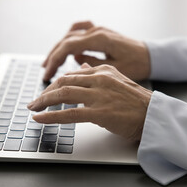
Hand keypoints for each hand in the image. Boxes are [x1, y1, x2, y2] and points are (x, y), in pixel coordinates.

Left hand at [29, 63, 151, 140]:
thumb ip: (98, 74)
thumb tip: (83, 67)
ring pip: (63, 94)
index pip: (72, 74)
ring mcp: (98, 95)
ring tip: (33, 109)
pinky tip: (40, 119)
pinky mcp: (99, 112)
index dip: (56, 84)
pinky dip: (51, 116)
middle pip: (64, 82)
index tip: (47, 92)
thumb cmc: (137, 102)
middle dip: (46, 92)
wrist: (153, 115)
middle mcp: (99, 79)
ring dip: (44, 101)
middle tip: (34, 102)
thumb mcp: (117, 81)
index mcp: (103, 71)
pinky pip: (69, 113)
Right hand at [42, 21, 150, 81]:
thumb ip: (93, 64)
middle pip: (66, 41)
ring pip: (71, 36)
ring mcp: (99, 29)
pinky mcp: (101, 33)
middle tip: (45, 72)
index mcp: (100, 39)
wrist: (152, 56)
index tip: (47, 75)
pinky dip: (71, 38)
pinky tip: (67, 47)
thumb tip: (75, 60)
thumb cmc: (137, 64)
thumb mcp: (115, 69)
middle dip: (53, 57)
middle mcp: (97, 31)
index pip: (68, 47)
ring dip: (59, 48)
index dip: (55, 61)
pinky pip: (80, 30)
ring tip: (50, 63)